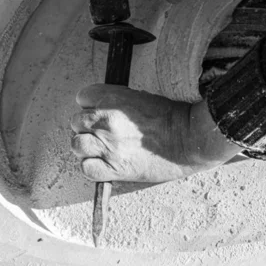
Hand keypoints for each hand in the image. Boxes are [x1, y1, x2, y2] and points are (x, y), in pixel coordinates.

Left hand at [70, 84, 238, 182]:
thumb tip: (98, 109)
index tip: (100, 112)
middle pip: (76, 122)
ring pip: (76, 144)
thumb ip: (114, 101)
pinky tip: (103, 164)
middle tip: (103, 132)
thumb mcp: (139, 97)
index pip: (82, 97)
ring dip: (85, 146)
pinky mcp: (114, 168)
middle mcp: (106, 121)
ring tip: (100, 148)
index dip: (91, 105)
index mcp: (112, 99)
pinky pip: (87, 168)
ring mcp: (108, 146)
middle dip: (87, 126)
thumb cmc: (169, 117)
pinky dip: (91, 166)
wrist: (188, 139)